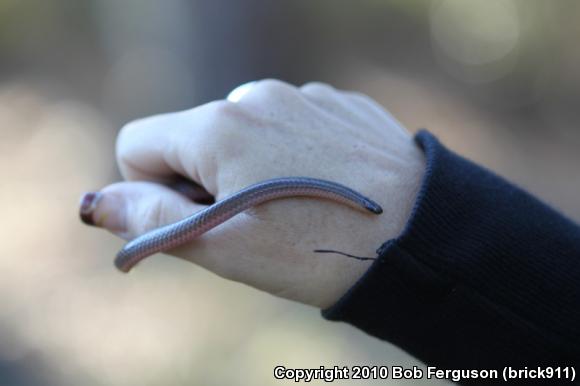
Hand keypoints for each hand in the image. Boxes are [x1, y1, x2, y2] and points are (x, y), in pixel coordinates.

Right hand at [81, 80, 424, 308]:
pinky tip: (327, 187)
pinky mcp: (339, 103)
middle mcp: (257, 96)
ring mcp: (304, 95)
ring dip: (251, 168)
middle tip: (256, 222)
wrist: (423, 238)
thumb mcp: (225, 247)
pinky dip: (293, 156)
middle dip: (206, 180)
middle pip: (193, 137)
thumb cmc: (319, 251)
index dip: (155, 189)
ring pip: (243, 133)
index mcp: (218, 127)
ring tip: (298, 207)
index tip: (199, 218)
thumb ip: (151, 218)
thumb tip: (97, 202)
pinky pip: (291, 126)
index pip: (138, 143)